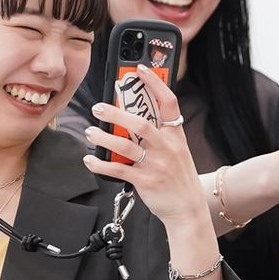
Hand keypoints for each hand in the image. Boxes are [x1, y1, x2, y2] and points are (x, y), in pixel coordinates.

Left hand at [84, 66, 204, 226]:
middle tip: (99, 107)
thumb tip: (132, 120)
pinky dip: (101, 165)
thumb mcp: (178, 152)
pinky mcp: (145, 181)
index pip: (169, 102)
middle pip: (140, 123)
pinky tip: (90, 159)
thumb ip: (160, 136)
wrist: (188, 209)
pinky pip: (119, 170)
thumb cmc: (179, 179)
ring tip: (91, 131)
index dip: (155, 83)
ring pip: (126, 146)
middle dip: (117, 114)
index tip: (140, 69)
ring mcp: (156, 165)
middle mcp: (167, 148)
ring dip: (104, 137)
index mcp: (176, 136)